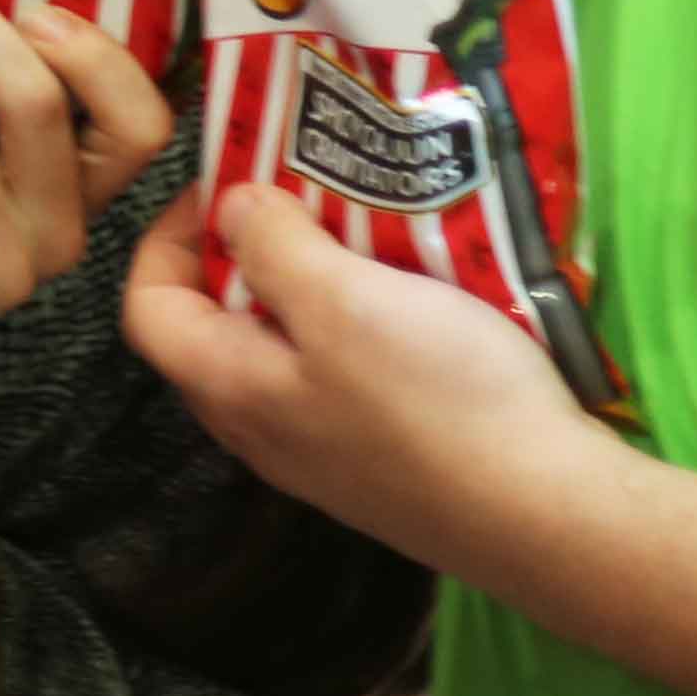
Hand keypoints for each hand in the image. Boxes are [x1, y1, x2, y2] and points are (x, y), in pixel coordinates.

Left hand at [119, 173, 620, 594]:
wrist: (548, 513)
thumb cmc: (436, 398)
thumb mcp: (343, 299)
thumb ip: (273, 248)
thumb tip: (227, 210)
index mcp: (231, 389)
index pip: (148, 307)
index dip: (170, 236)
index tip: (227, 182)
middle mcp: (264, 430)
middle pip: (216, 326)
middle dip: (247, 249)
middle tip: (302, 194)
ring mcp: (326, 454)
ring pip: (288, 349)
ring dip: (313, 282)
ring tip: (360, 229)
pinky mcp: (386, 460)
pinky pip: (346, 375)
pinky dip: (361, 322)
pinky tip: (411, 295)